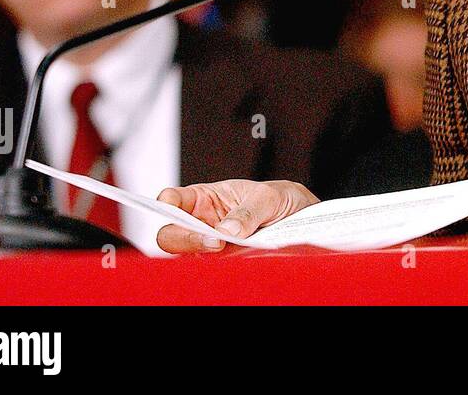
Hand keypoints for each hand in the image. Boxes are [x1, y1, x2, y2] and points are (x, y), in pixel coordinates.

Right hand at [155, 179, 317, 253]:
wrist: (302, 218)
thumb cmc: (279, 199)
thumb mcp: (268, 197)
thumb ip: (247, 211)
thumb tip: (226, 231)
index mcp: (205, 198)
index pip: (173, 200)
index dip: (166, 204)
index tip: (171, 206)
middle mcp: (202, 223)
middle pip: (172, 235)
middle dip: (186, 239)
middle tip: (215, 242)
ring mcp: (211, 246)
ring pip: (190, 257)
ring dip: (208, 256)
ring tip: (234, 251)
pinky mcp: (226, 264)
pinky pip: (214, 270)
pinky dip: (224, 269)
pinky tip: (243, 262)